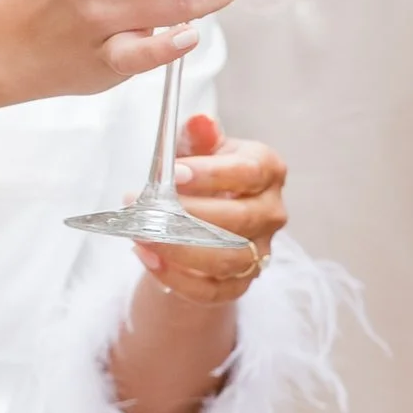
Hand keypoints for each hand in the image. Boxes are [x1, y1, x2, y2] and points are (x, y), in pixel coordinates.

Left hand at [135, 116, 287, 300]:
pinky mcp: (240, 283)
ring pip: (227, 259)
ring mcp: (260, 251)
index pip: (249, 172)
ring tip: (141, 234)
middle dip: (188, 215)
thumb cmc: (201, 175)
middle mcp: (272, 212)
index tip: (174, 173)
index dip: (212, 174)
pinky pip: (212, 290)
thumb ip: (198, 138)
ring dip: (179, 249)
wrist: (200, 219)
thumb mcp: (198, 150)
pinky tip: (147, 258)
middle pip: (239, 219)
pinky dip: (176, 277)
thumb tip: (200, 122)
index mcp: (268, 170)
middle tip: (145, 207)